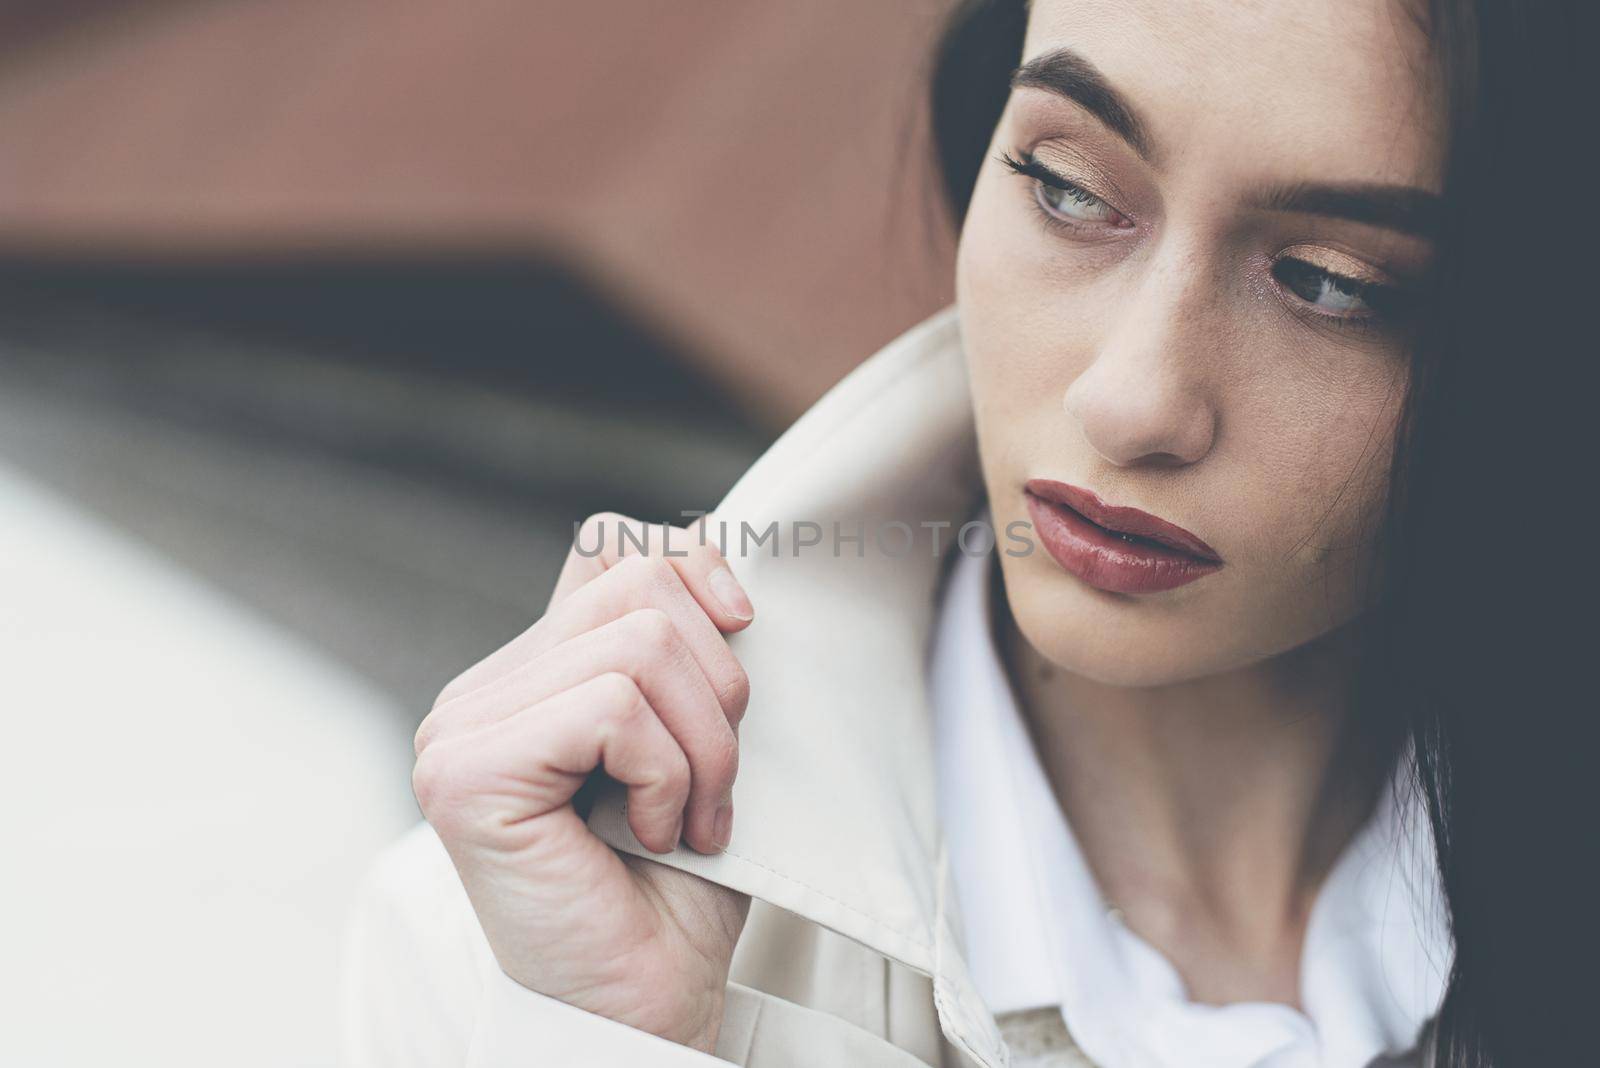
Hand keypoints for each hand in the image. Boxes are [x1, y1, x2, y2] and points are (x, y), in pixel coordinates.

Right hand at [412, 512, 754, 1052]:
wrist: (647, 1001)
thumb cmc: (676, 883)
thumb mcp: (697, 736)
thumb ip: (681, 645)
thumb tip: (709, 545)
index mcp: (529, 672)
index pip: (611, 545)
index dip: (696, 567)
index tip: (745, 632)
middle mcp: (479, 690)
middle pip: (640, 585)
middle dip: (719, 687)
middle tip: (718, 784)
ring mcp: (461, 728)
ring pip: (638, 645)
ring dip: (704, 745)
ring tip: (692, 816)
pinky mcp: (467, 772)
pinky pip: (613, 708)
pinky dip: (668, 775)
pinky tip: (655, 832)